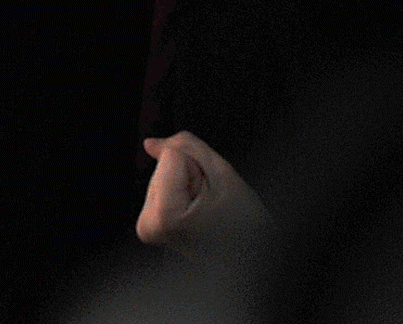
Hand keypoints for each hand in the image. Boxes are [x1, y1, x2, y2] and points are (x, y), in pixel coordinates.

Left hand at [137, 132, 270, 257]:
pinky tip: (197, 214)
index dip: (198, 168)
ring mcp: (148, 228)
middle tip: (212, 205)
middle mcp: (148, 225)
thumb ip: (185, 147)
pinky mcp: (151, 227)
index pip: (171, 156)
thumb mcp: (223, 174)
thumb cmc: (246, 225)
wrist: (254, 258)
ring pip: (163, 174)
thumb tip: (150, 143)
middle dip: (191, 177)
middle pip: (163, 165)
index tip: (212, 196)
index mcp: (163, 215)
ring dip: (188, 186)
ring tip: (208, 212)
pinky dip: (182, 194)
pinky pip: (162, 187)